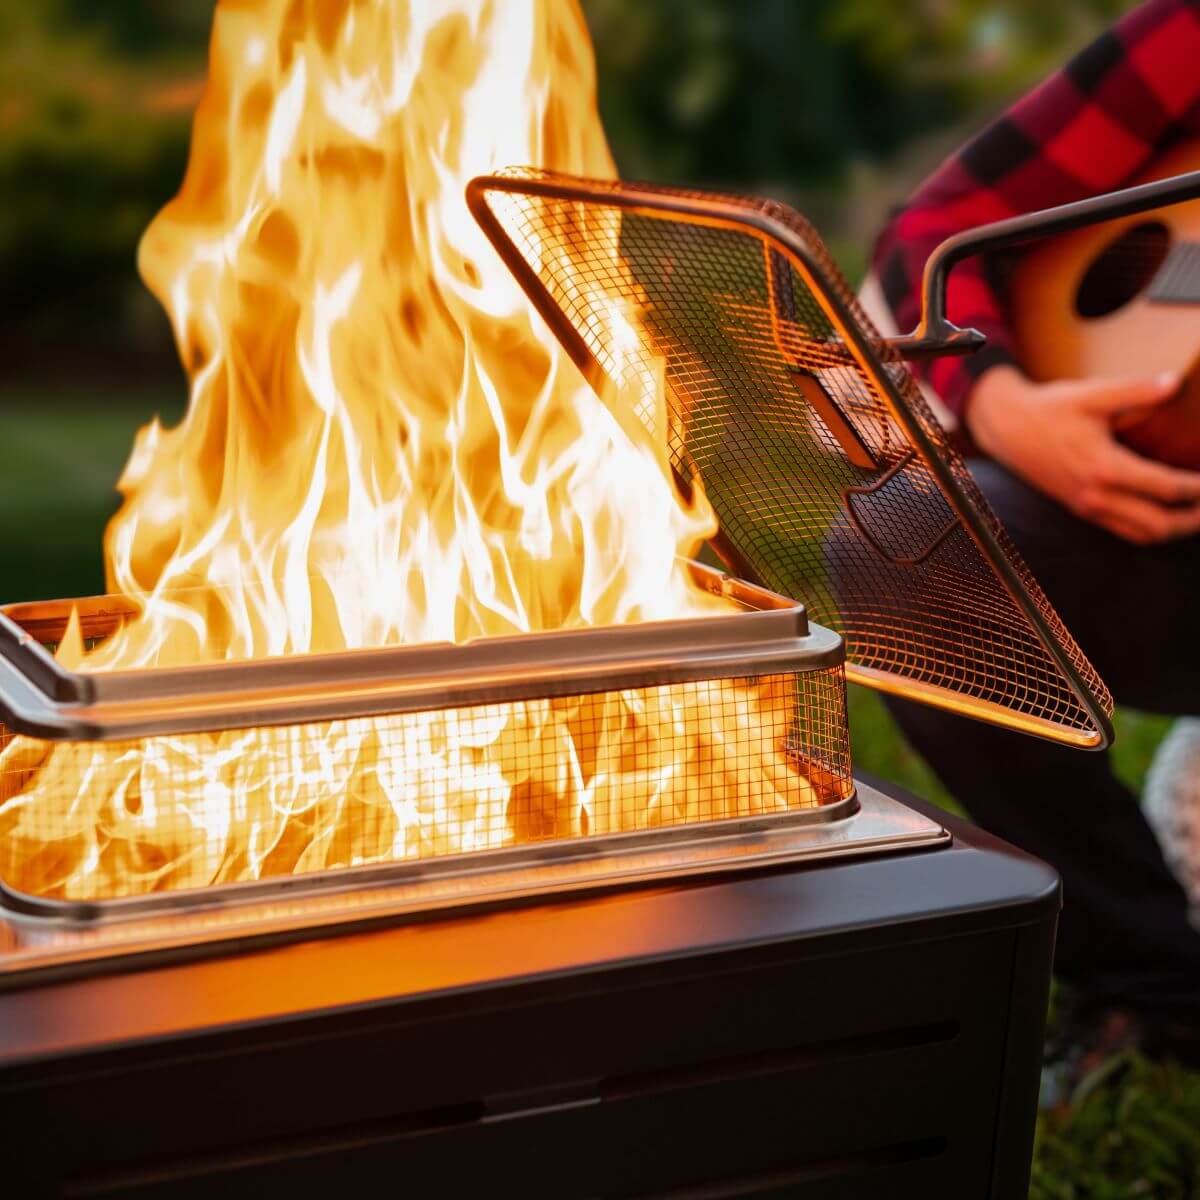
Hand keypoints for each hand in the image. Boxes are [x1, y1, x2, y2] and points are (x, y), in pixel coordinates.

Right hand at [965, 366, 1199, 543]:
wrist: (1006, 428)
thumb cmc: (1049, 409)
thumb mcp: (1092, 395)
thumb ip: (1136, 391)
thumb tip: (1174, 384)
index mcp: (1103, 468)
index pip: (1165, 488)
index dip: (1199, 487)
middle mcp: (1096, 496)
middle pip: (1158, 524)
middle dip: (1194, 519)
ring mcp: (1087, 507)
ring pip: (1141, 534)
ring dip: (1174, 529)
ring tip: (1197, 515)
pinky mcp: (1081, 508)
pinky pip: (1123, 530)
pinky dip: (1150, 528)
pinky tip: (1165, 513)